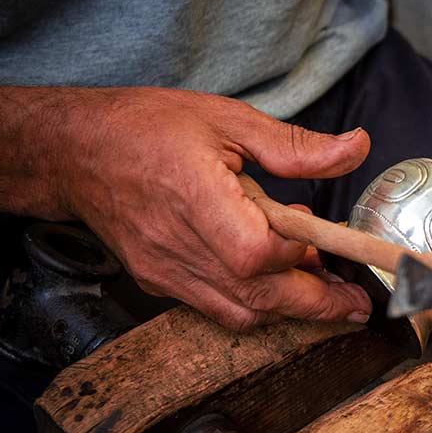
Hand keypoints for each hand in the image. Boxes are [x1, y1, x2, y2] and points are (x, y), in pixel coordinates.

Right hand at [56, 88, 374, 330]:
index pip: (259, 255)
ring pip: (241, 313)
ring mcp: (167, 272)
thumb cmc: (147, 127)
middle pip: (260, 298)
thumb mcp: (227, 119)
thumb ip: (295, 145)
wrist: (73, 150)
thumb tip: (355, 148)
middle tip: (358, 302)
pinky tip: (275, 280)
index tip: (326, 240)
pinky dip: (255, 303)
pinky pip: (216, 309)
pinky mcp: (159, 283)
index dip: (300, 254)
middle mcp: (179, 248)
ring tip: (324, 289)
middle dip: (319, 304)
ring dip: (289, 309)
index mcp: (196, 200)